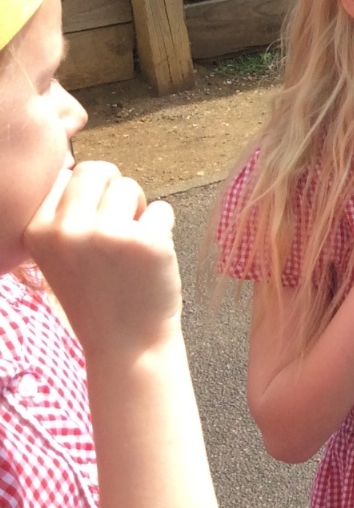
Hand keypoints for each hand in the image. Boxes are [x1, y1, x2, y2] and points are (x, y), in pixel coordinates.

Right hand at [23, 162, 181, 359]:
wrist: (127, 342)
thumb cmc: (98, 292)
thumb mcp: (61, 253)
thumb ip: (65, 214)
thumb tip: (81, 166)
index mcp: (37, 230)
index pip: (68, 175)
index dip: (90, 194)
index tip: (93, 227)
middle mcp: (66, 230)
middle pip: (98, 169)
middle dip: (115, 189)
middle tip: (120, 224)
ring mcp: (106, 234)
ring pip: (130, 186)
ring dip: (139, 209)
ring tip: (132, 245)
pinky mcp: (146, 241)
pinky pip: (163, 208)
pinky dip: (163, 227)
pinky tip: (151, 259)